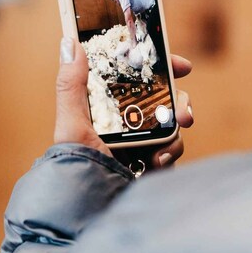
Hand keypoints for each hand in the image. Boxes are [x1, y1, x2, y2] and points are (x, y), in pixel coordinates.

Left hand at [54, 37, 192, 169]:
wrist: (92, 209)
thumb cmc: (77, 168)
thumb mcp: (72, 124)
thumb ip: (71, 85)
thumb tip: (69, 43)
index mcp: (107, 107)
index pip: (137, 78)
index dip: (160, 67)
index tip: (180, 65)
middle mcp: (127, 122)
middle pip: (163, 97)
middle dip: (179, 100)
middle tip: (182, 112)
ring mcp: (143, 142)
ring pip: (172, 122)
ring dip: (175, 128)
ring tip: (167, 139)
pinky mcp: (154, 162)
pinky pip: (173, 148)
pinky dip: (170, 152)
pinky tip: (156, 162)